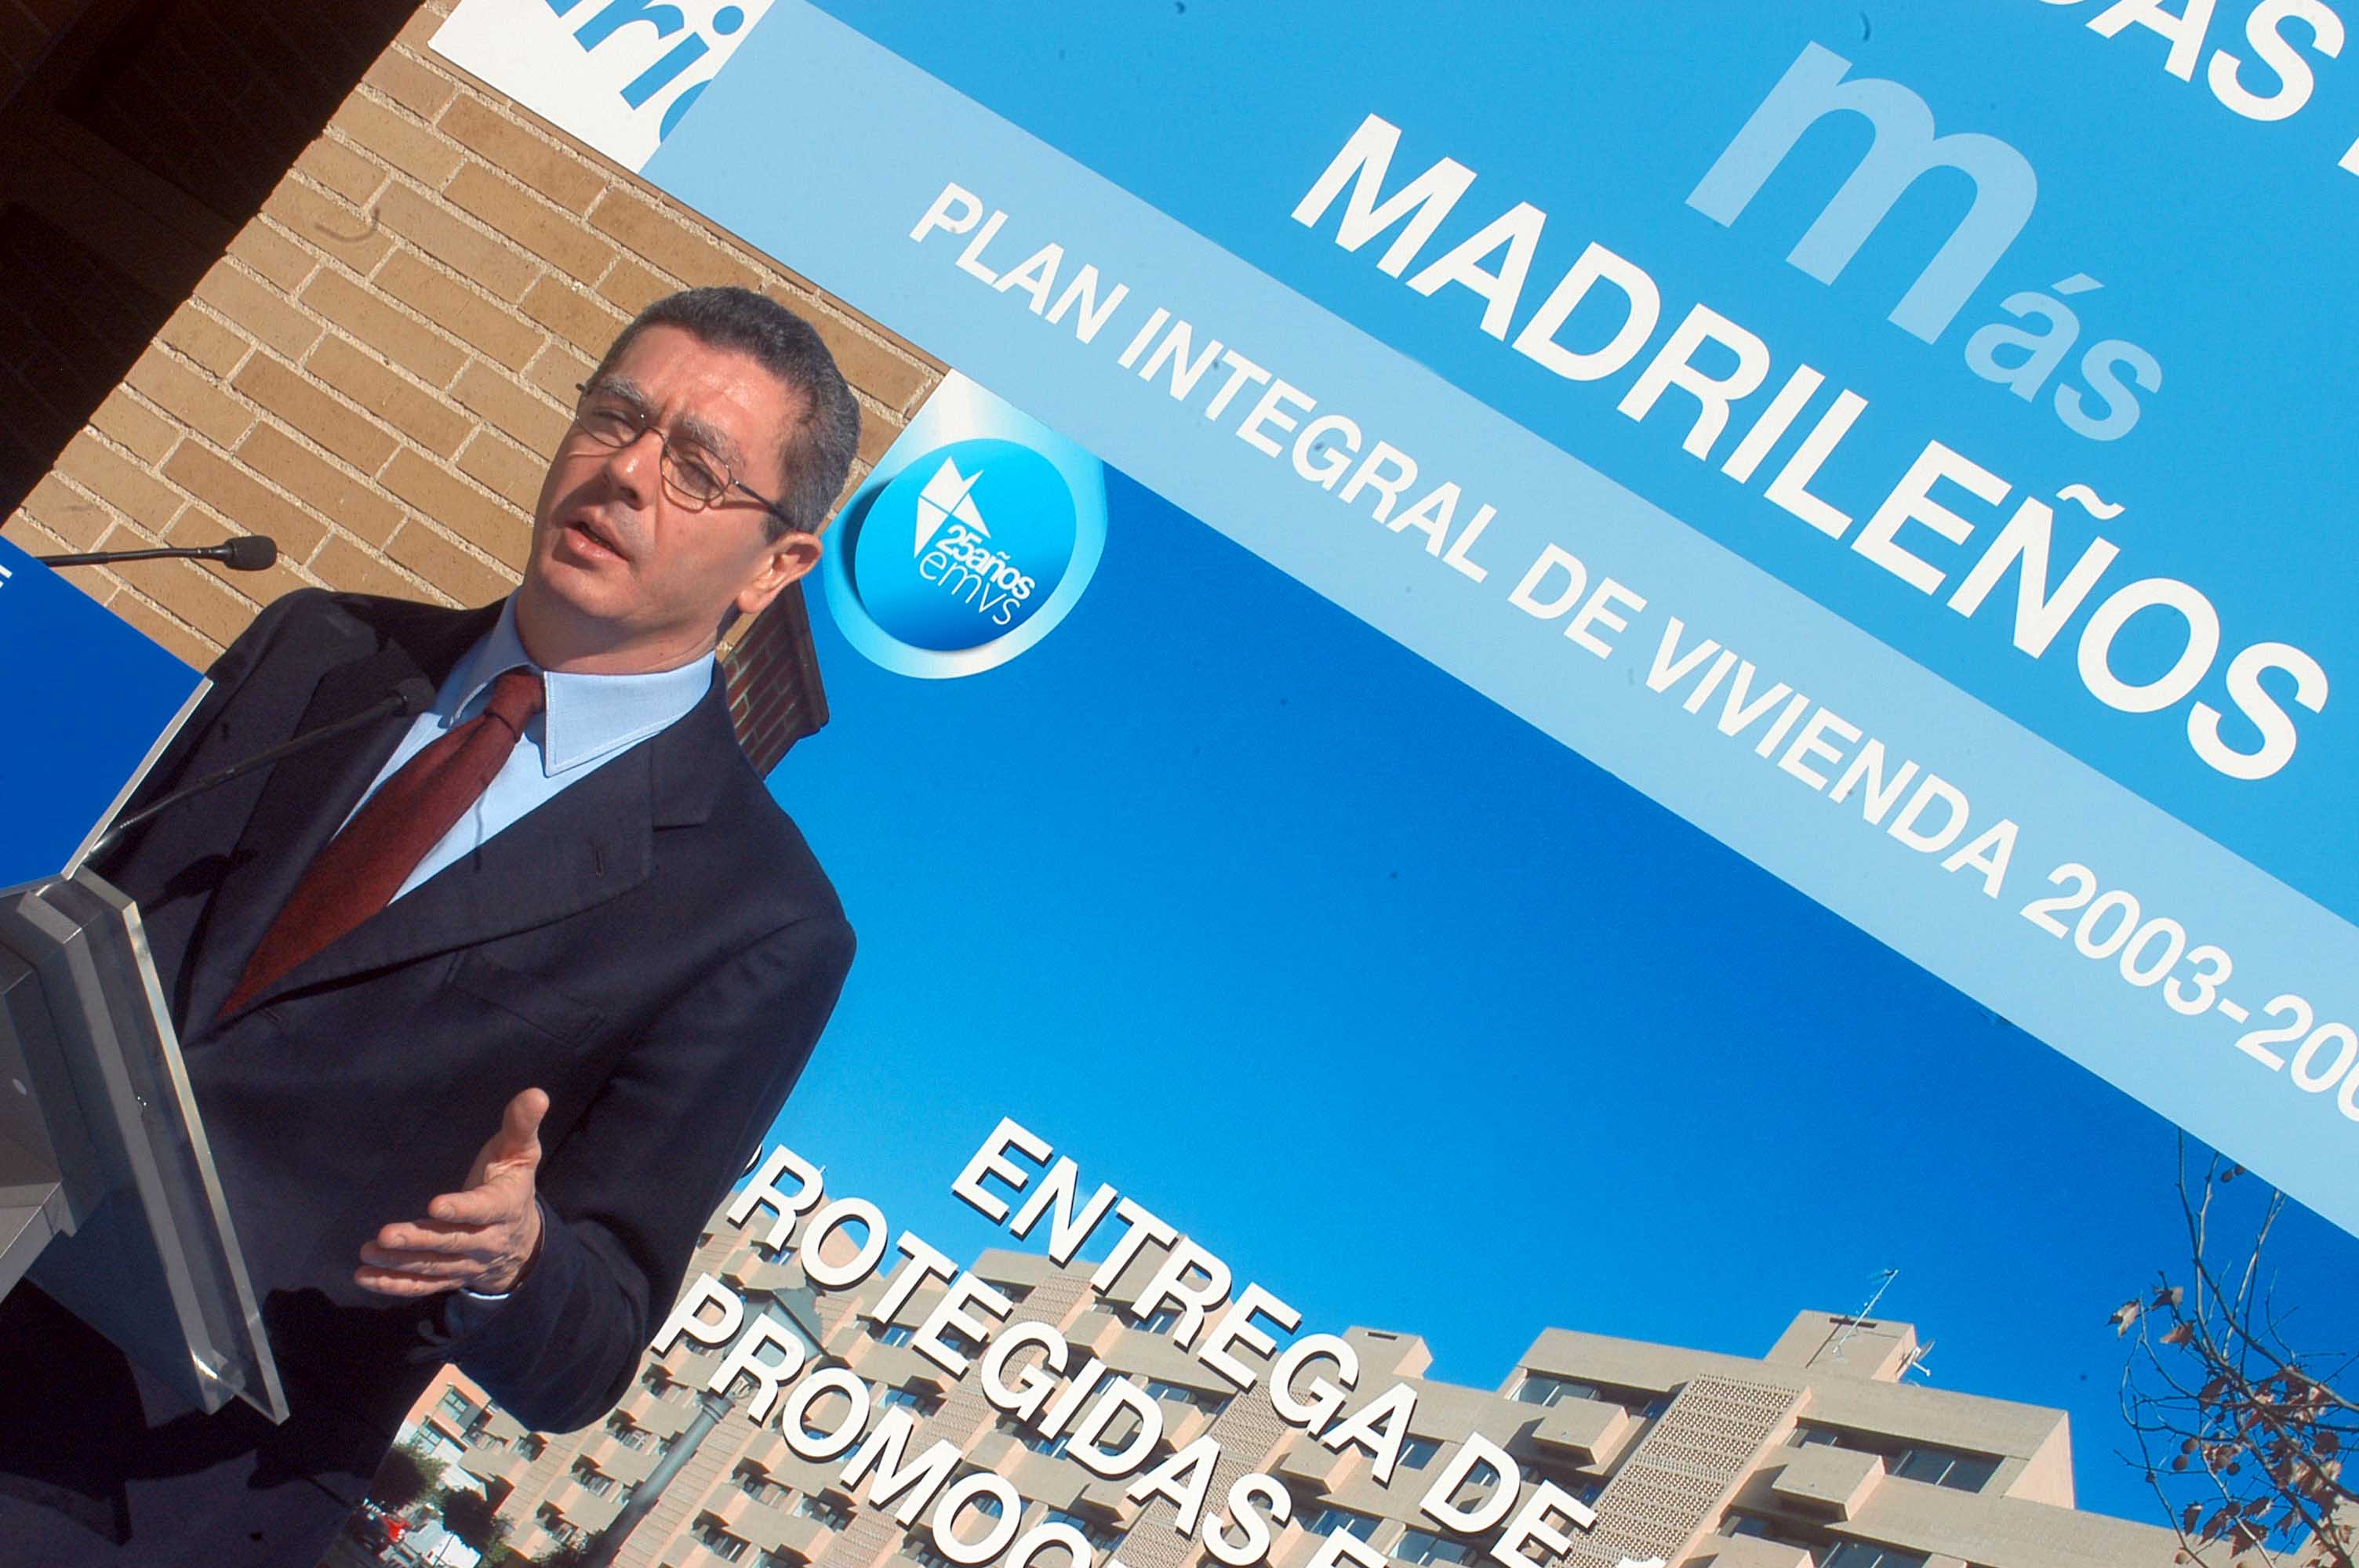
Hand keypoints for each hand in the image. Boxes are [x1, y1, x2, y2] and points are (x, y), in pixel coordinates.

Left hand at [356, 1088, 548, 1297]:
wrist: (521, 1240)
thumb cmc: (510, 1183)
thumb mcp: (520, 1152)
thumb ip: (521, 1125)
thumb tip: (537, 1093)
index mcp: (505, 1206)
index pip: (484, 1210)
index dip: (461, 1210)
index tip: (434, 1205)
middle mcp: (487, 1240)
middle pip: (452, 1243)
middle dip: (419, 1240)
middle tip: (386, 1234)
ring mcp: (466, 1263)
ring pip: (433, 1266)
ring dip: (399, 1261)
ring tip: (368, 1251)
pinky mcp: (448, 1277)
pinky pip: (421, 1286)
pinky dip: (394, 1285)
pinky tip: (365, 1277)